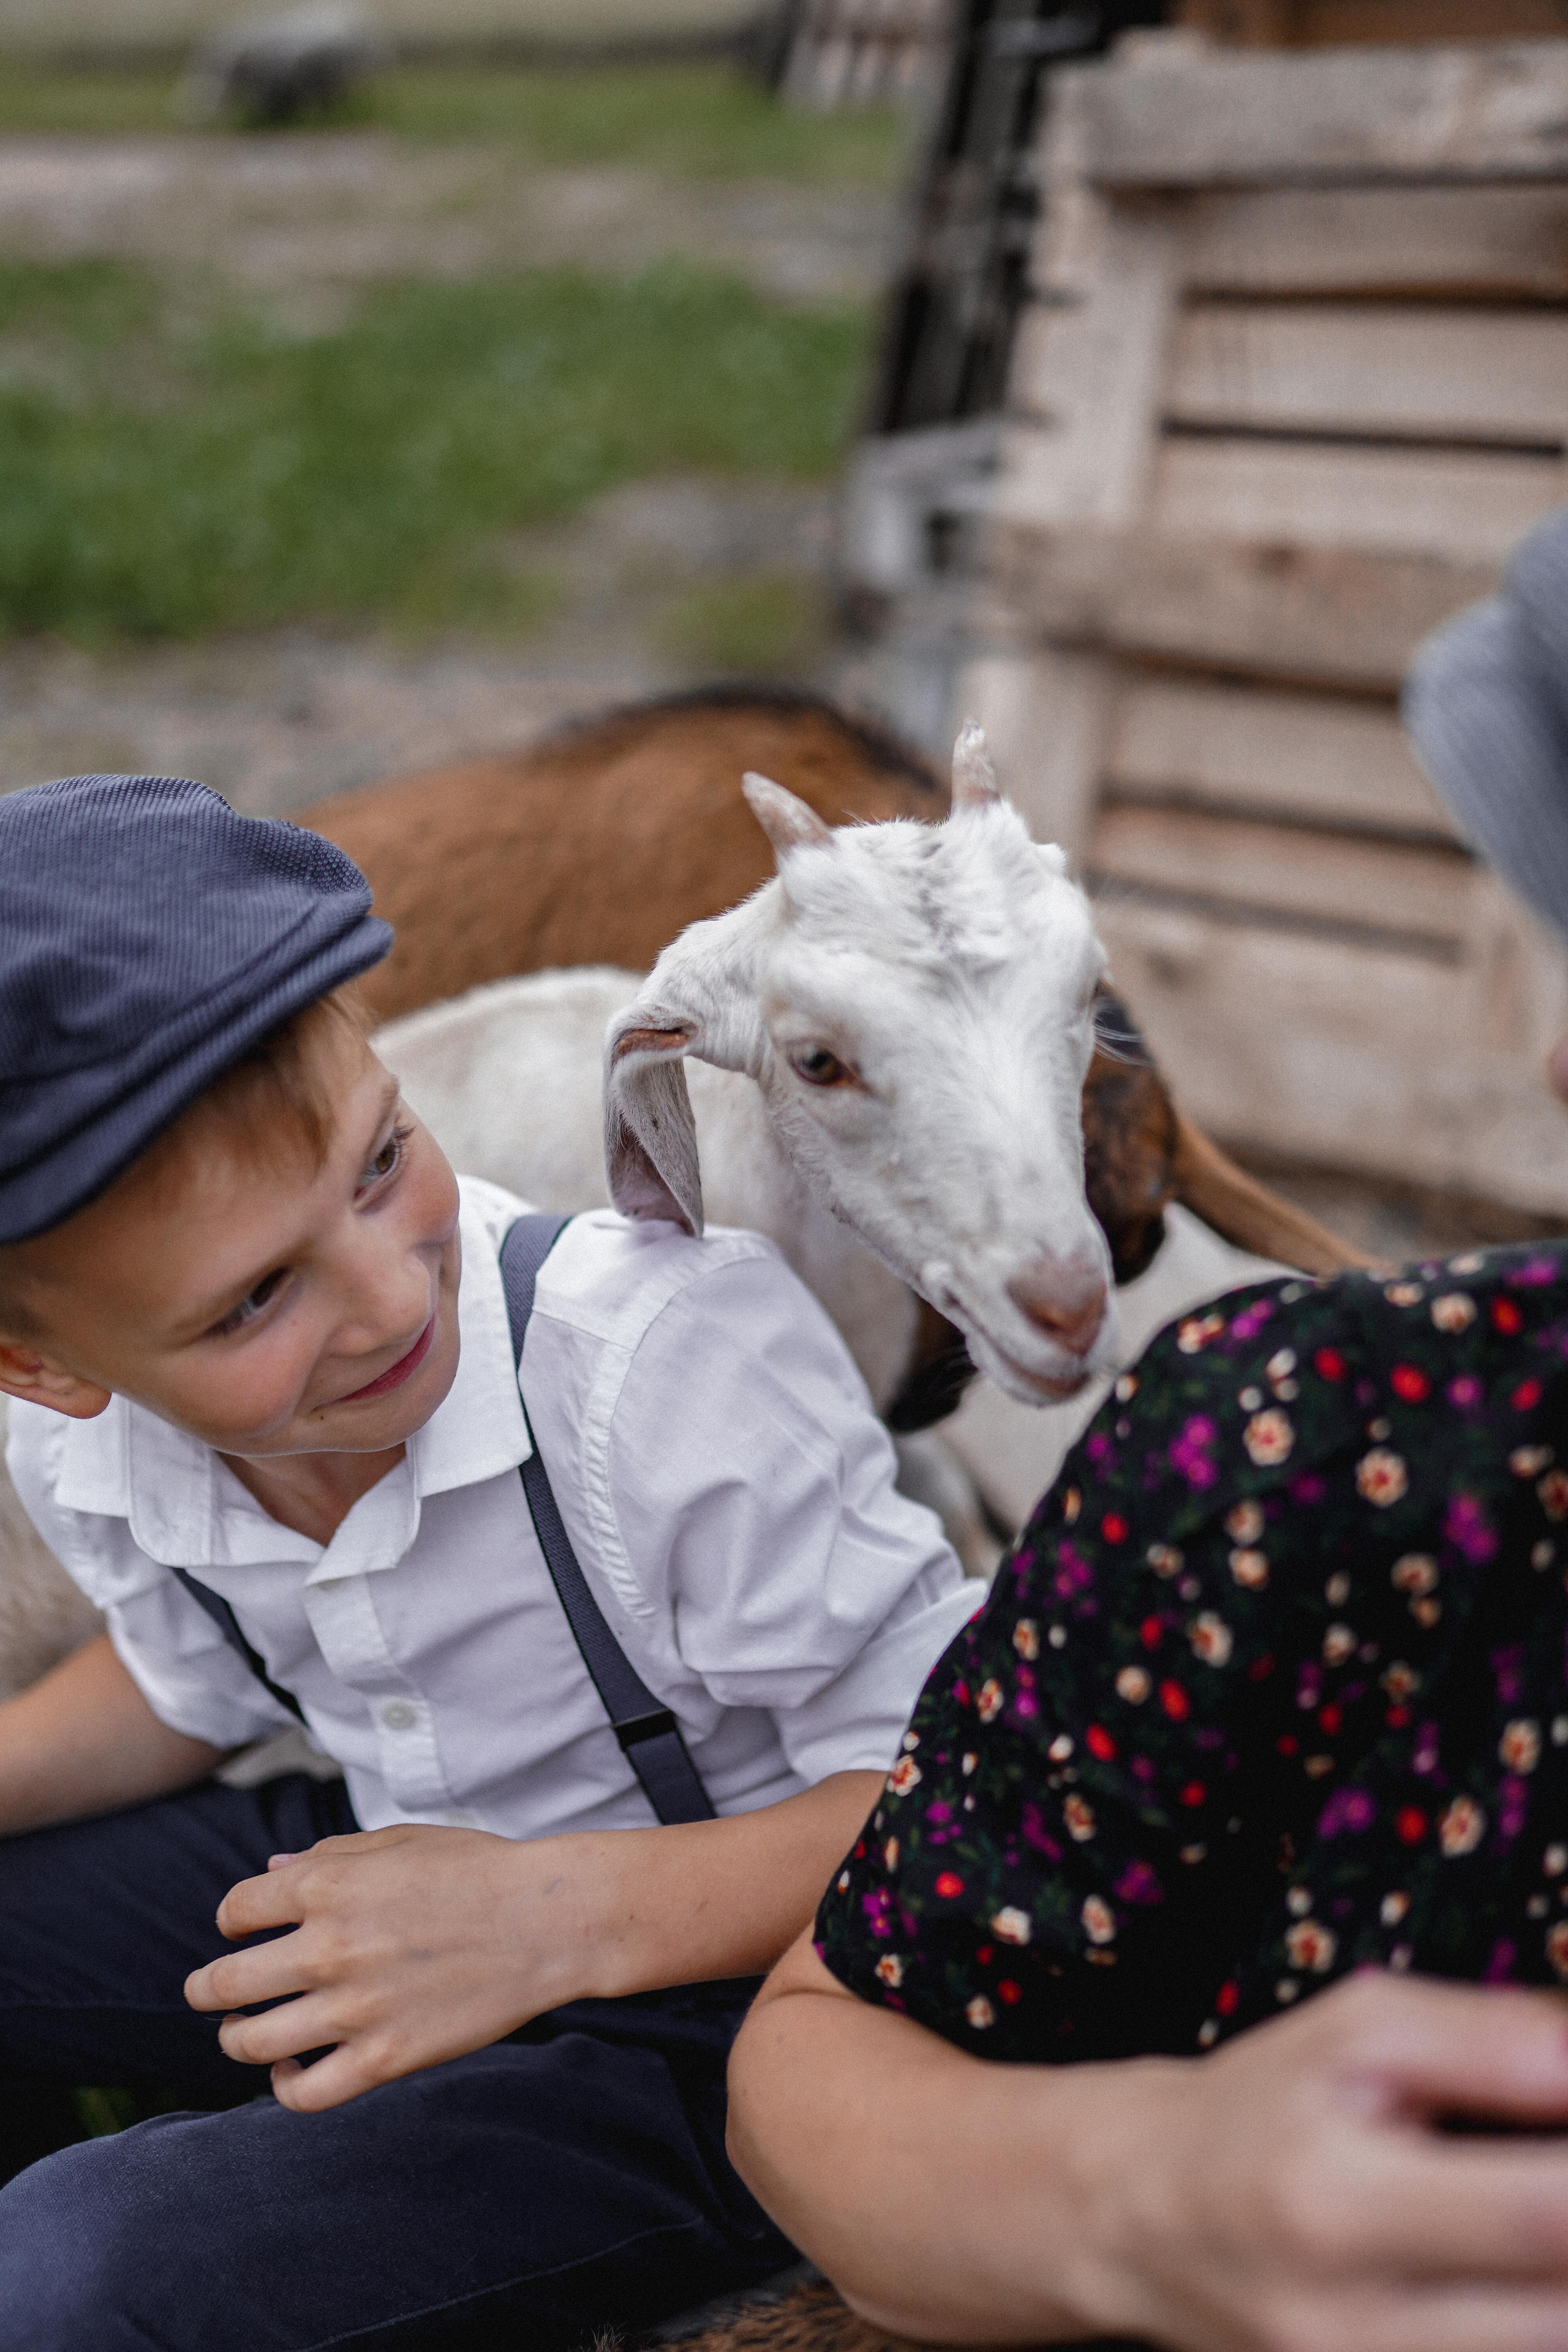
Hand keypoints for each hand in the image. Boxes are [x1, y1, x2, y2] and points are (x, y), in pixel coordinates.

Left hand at [183, 1822, 601, 2112]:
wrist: (547, 1920)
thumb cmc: (476, 1870)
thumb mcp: (398, 1842)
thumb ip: (327, 1855)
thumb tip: (268, 1873)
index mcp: (326, 1884)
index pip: (234, 1910)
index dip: (232, 1919)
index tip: (243, 1929)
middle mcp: (327, 1947)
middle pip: (224, 1984)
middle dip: (205, 1990)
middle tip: (210, 1992)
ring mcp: (354, 2008)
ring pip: (250, 2042)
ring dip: (236, 2037)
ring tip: (245, 2032)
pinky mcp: (384, 2059)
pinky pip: (304, 2094)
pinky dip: (284, 2085)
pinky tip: (291, 2067)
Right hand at [1093, 1971, 1567, 2351]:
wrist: (1148, 2216)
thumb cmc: (1261, 2108)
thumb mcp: (1357, 2029)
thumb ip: (1491, 2038)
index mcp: (1336, 2198)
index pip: (1540, 2213)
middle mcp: (1352, 2323)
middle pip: (1557, 2311)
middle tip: (1557, 2174)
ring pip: (1539, 2346)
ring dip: (1559, 2281)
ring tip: (1538, 2218)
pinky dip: (1527, 2318)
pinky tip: (1515, 2272)